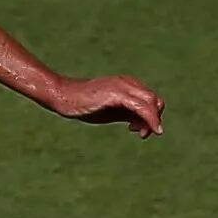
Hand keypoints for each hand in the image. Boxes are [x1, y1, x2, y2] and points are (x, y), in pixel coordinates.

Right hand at [42, 73, 163, 135]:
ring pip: (152, 103)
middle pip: (155, 101)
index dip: (151, 116)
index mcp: (128, 84)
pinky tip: (151, 131)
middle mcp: (129, 82)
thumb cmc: (82, 104)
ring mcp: (124, 87)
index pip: (150, 100)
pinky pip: (142, 107)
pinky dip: (150, 119)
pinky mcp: (118, 94)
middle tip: (143, 134)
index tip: (138, 129)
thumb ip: (126, 114)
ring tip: (145, 134)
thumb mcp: (110, 111)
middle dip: (154, 118)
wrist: (62, 96)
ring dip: (154, 120)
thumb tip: (142, 125)